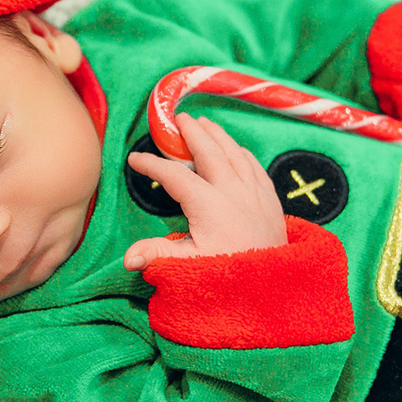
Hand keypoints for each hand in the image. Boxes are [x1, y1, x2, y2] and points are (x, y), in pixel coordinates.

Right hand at [123, 114, 286, 270]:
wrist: (274, 281)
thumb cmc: (230, 272)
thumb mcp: (191, 264)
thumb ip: (158, 254)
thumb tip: (128, 258)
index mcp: (208, 205)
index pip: (174, 176)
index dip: (152, 166)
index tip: (135, 159)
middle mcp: (233, 191)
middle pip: (209, 151)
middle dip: (191, 133)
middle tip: (178, 119)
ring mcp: (254, 192)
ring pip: (235, 153)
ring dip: (218, 135)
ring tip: (204, 123)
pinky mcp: (270, 198)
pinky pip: (255, 165)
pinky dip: (241, 152)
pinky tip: (235, 148)